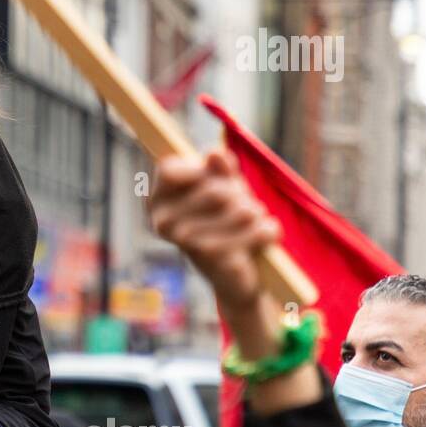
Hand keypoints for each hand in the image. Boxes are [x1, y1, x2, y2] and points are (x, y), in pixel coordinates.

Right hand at [148, 149, 280, 312]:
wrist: (231, 273)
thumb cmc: (223, 221)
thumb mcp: (223, 187)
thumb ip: (220, 169)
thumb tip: (215, 154)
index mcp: (158, 201)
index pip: (169, 170)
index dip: (198, 170)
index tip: (219, 178)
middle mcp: (163, 222)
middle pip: (215, 191)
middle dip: (239, 194)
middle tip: (244, 205)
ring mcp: (187, 243)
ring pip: (240, 212)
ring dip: (256, 213)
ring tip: (255, 219)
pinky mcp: (215, 260)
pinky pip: (255, 232)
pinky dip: (267, 231)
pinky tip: (266, 234)